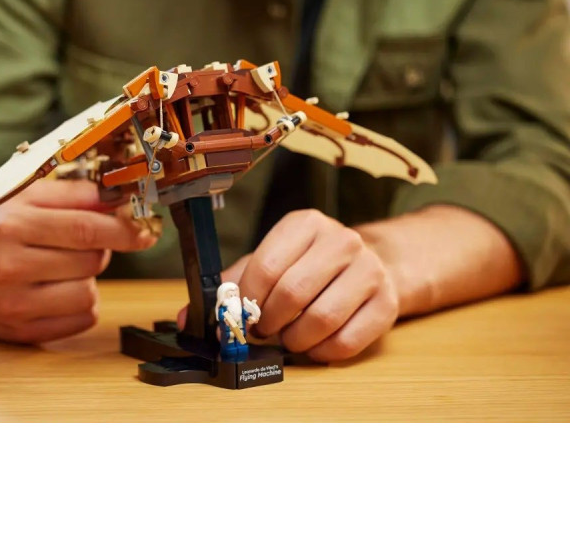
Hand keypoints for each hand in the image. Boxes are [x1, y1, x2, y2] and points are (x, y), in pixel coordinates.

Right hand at [0, 180, 155, 343]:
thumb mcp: (23, 198)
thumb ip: (72, 195)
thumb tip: (119, 200)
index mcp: (12, 225)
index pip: (85, 228)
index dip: (123, 228)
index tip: (144, 230)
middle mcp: (10, 266)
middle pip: (92, 259)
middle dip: (101, 248)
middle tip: (83, 242)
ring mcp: (14, 303)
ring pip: (89, 291)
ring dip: (88, 277)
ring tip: (63, 266)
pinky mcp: (20, 331)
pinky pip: (81, 318)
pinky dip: (80, 302)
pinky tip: (57, 289)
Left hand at [221, 210, 398, 361]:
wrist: (370, 264)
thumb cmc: (308, 266)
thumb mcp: (271, 262)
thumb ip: (232, 285)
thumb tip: (190, 316)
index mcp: (305, 224)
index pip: (266, 267)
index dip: (247, 301)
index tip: (241, 317)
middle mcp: (341, 241)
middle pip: (293, 293)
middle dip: (269, 322)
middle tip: (263, 330)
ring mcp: (370, 270)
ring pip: (321, 319)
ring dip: (295, 340)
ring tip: (288, 337)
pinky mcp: (387, 303)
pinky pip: (347, 341)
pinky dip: (321, 352)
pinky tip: (313, 345)